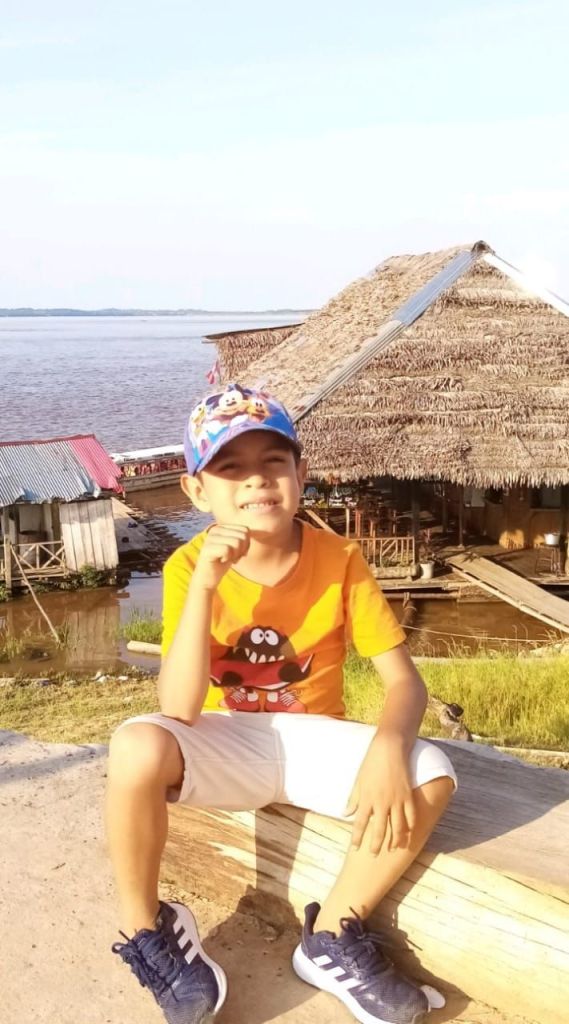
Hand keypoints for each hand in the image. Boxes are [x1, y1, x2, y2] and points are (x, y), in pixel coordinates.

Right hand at [192, 525, 249, 591]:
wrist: (207, 578)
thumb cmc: (222, 563)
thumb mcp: (235, 548)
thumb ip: (242, 538)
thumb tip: (259, 531)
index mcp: (222, 527)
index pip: (245, 530)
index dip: (246, 545)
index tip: (237, 553)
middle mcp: (215, 529)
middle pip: (242, 536)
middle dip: (241, 550)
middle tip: (232, 558)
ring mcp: (210, 538)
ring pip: (237, 542)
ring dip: (235, 555)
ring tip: (226, 559)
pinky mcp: (207, 548)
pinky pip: (227, 550)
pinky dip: (228, 558)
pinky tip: (221, 561)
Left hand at [345, 736, 415, 854]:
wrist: (389, 748)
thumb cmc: (371, 763)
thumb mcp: (358, 781)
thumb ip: (353, 799)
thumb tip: (345, 814)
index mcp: (366, 798)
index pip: (360, 823)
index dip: (357, 838)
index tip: (355, 848)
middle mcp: (381, 802)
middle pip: (379, 829)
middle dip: (376, 844)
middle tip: (373, 855)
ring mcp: (396, 800)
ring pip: (397, 826)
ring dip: (395, 839)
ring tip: (393, 848)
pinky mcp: (407, 795)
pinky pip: (411, 815)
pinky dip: (410, 826)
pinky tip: (408, 832)